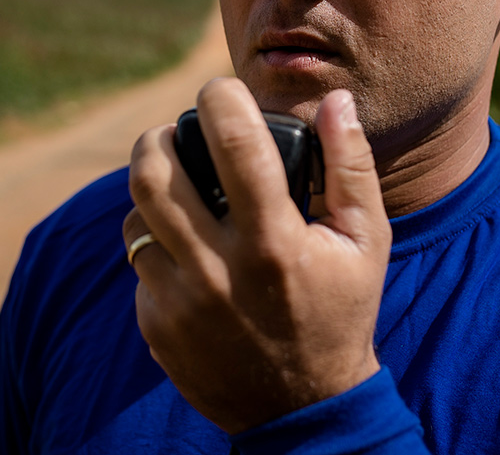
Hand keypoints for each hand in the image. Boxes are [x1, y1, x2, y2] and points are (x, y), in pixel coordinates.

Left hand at [123, 77, 390, 433]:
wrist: (301, 408)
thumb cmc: (340, 313)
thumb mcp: (366, 242)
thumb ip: (352, 166)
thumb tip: (335, 100)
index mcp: (274, 243)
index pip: (233, 144)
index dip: (219, 98)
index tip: (221, 90)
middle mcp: (218, 271)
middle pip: (154, 172)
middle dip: (159, 135)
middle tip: (177, 133)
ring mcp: (180, 302)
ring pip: (134, 215)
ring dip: (151, 186)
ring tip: (177, 184)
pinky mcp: (155, 325)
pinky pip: (137, 261)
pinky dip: (156, 241)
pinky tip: (187, 248)